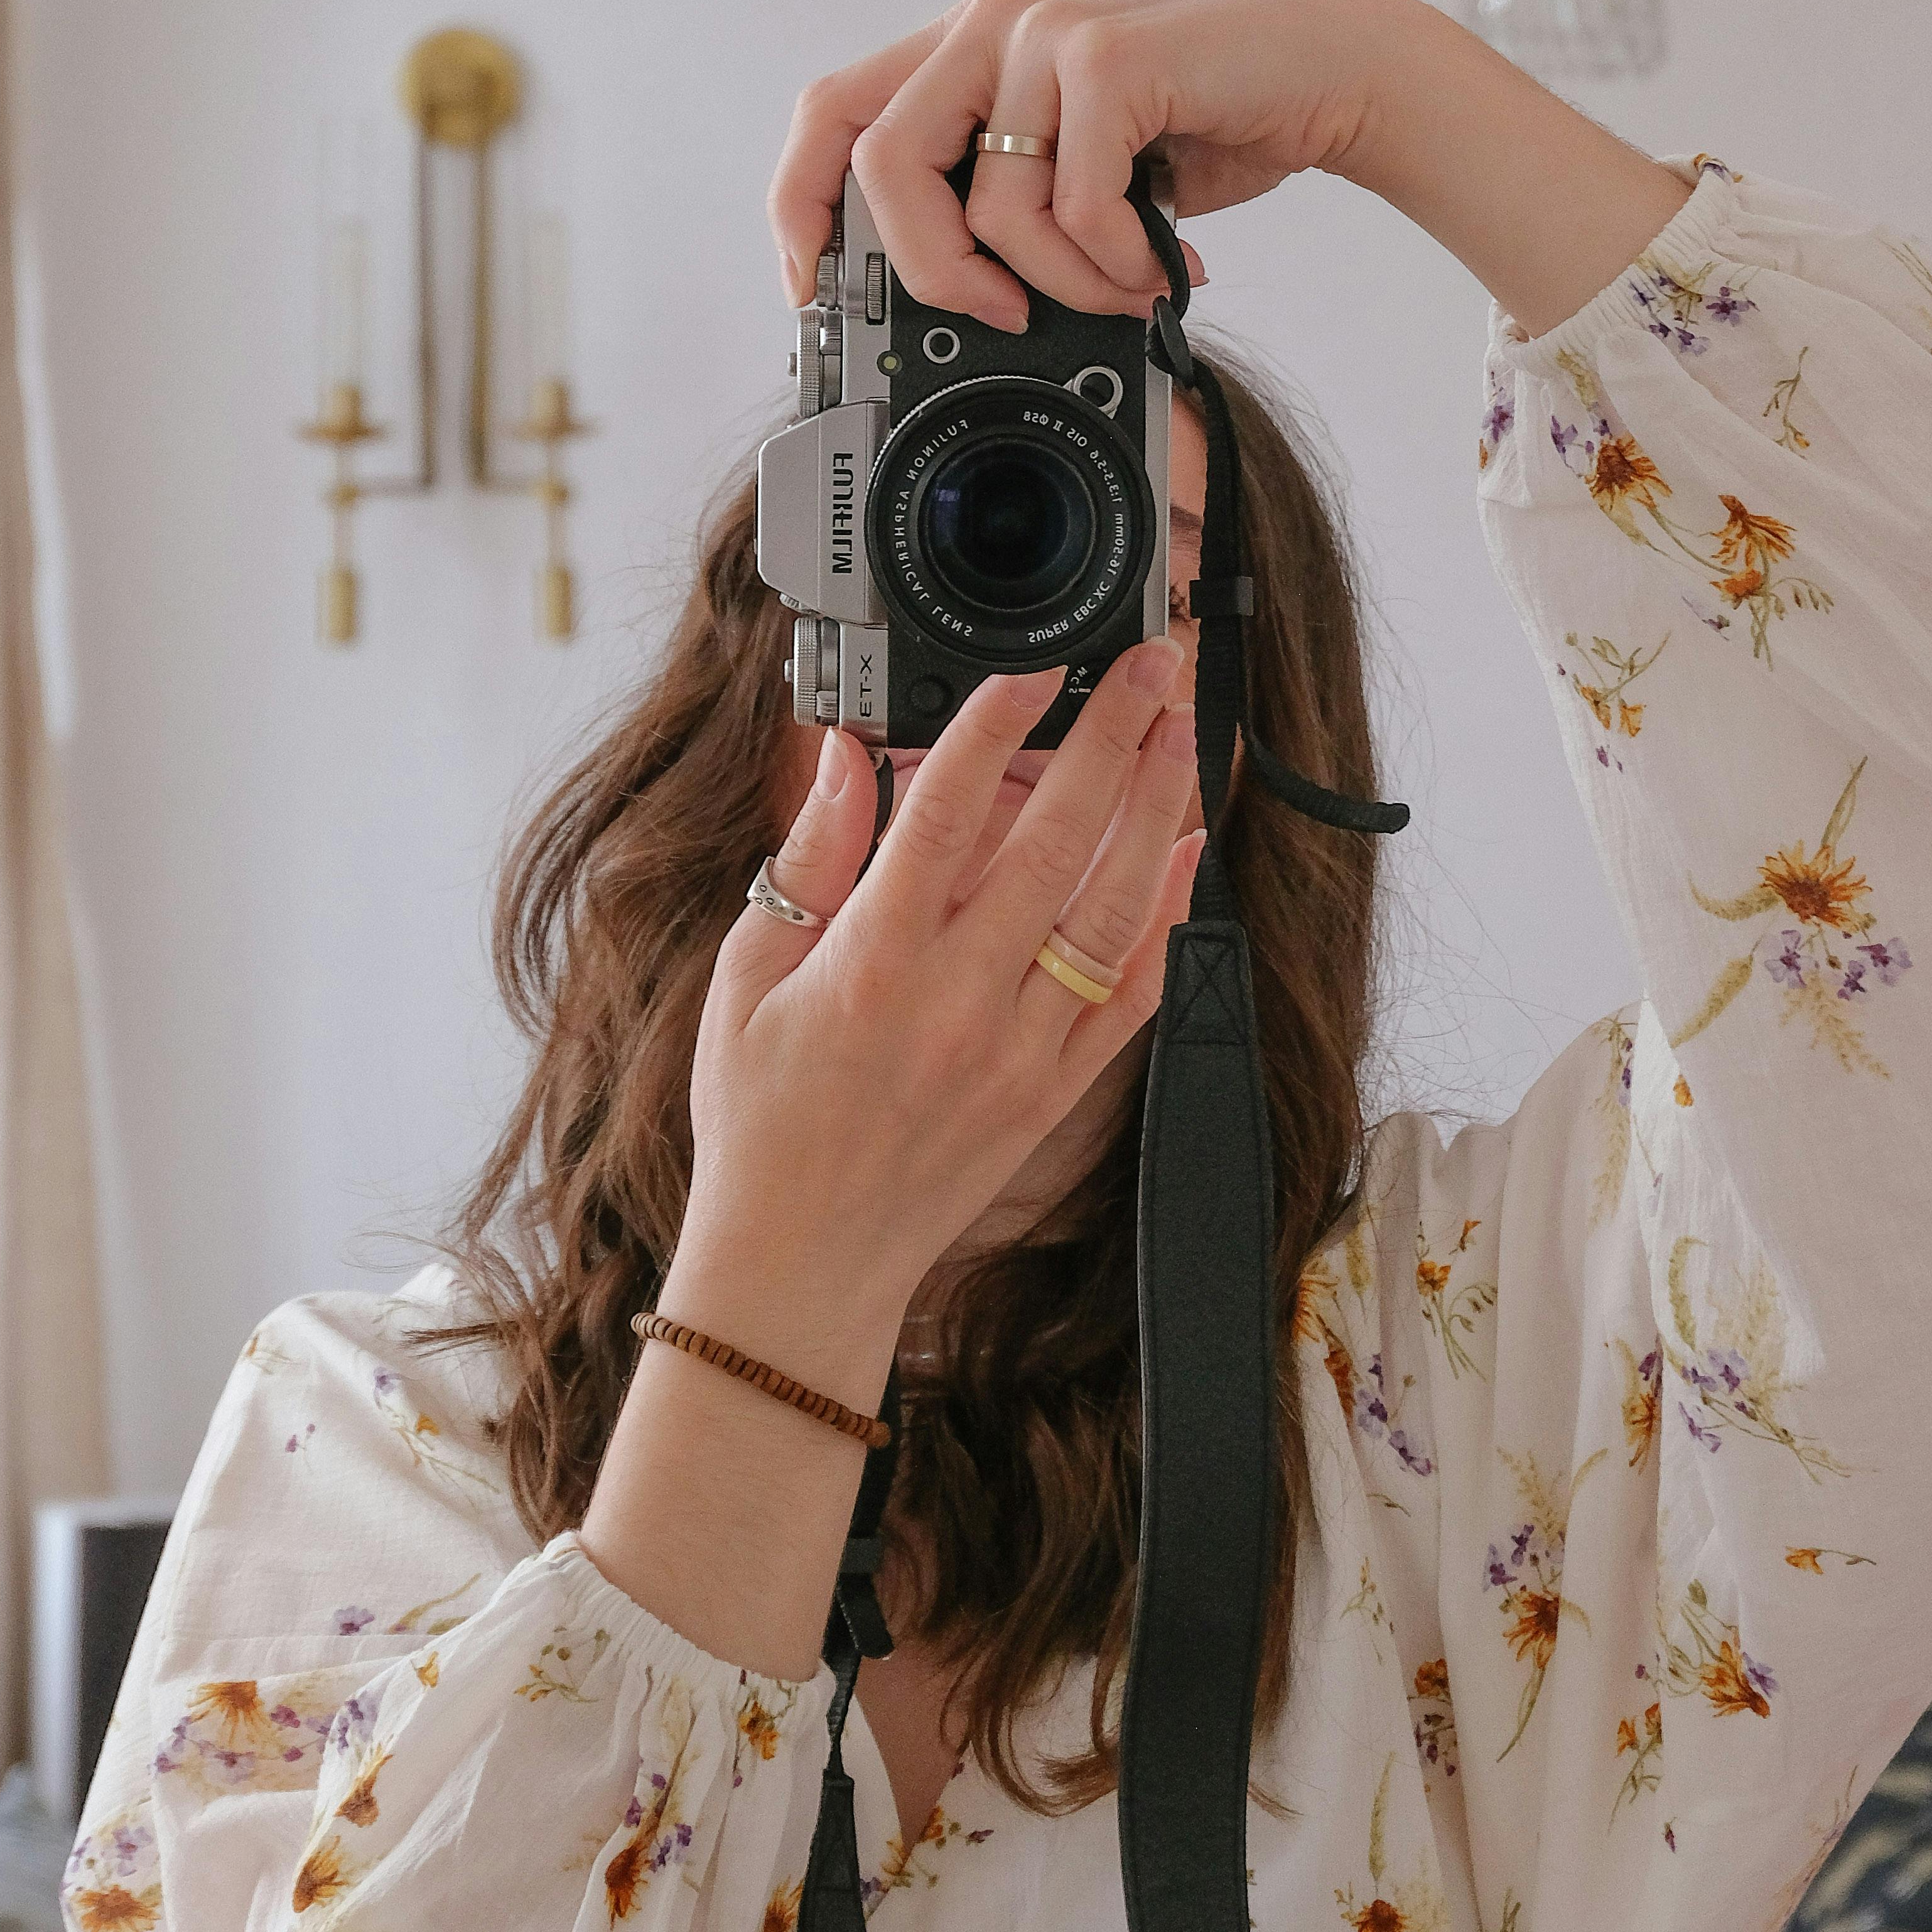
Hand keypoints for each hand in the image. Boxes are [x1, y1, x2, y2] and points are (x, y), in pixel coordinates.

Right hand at [662, 640, 1201, 1394]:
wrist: (801, 1264)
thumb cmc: (759, 1123)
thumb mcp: (744, 981)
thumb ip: (805, 864)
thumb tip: (839, 760)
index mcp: (871, 964)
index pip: (943, 815)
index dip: (992, 727)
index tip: (1030, 668)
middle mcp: (956, 1001)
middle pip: (1054, 844)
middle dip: (1110, 741)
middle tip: (1147, 669)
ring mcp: (1017, 1050)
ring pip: (1112, 912)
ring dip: (1156, 814)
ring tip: (1179, 736)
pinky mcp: (1052, 1094)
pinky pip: (1132, 1000)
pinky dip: (1168, 923)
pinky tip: (1187, 857)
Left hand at [766, 0, 1694, 343]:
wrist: (1333, 71)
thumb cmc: (1209, 122)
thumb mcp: (1080, 160)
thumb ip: (1008, 194)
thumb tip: (945, 302)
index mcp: (971, 42)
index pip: (831, 113)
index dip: (802, 209)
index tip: (819, 295)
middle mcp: (994, 20)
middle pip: (881, 162)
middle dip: (932, 270)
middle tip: (1001, 317)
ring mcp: (1047, 30)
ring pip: (990, 204)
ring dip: (1062, 282)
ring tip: (1125, 289)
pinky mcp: (1107, 56)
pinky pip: (1073, 203)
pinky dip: (1116, 261)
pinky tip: (1163, 261)